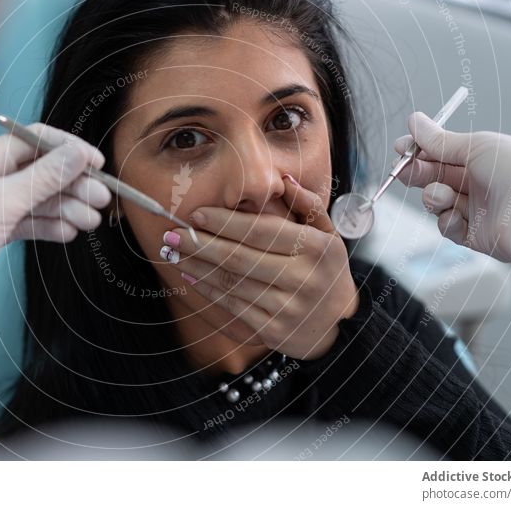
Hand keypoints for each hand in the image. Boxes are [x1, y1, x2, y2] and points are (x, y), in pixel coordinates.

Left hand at [0, 124, 109, 395]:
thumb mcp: (3, 203)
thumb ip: (44, 178)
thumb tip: (78, 154)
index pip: (35, 141)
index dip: (68, 150)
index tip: (98, 164)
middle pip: (40, 172)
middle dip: (72, 185)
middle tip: (103, 200)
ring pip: (37, 200)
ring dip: (65, 208)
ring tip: (91, 221)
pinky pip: (27, 222)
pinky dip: (48, 227)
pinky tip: (68, 233)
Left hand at [162, 175, 358, 359]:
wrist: (339, 324)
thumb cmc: (326, 270)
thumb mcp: (328, 234)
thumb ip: (307, 204)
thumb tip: (283, 179)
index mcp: (315, 248)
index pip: (261, 231)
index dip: (225, 222)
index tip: (196, 214)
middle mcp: (303, 278)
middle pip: (240, 257)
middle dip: (200, 244)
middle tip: (171, 233)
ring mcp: (288, 307)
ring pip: (232, 282)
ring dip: (198, 266)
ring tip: (173, 252)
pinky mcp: (274, 330)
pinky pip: (233, 305)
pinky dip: (208, 289)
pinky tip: (190, 275)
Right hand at [394, 112, 510, 289]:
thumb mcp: (477, 146)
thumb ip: (440, 140)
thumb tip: (414, 122)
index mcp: (484, 158)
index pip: (443, 152)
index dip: (420, 149)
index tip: (401, 147)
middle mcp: (480, 183)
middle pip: (435, 176)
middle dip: (417, 172)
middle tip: (404, 170)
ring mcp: (476, 209)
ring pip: (436, 201)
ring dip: (433, 196)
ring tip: (442, 195)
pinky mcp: (473, 235)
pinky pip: (446, 226)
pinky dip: (446, 221)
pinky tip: (458, 217)